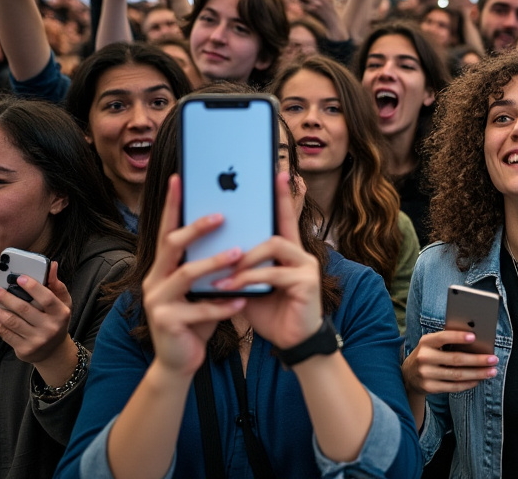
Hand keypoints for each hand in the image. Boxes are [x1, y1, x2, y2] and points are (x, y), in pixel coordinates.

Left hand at [0, 260, 72, 365]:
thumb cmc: (57, 321)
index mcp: (61, 313)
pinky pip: (7, 335)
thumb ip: (56, 285)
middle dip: (7, 298)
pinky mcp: (25, 349)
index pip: (47, 298)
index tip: (19, 278)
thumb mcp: (63, 304)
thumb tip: (53, 265)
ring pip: (13, 323)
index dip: (33, 287)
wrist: (53, 351)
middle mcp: (50, 327)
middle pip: (25, 309)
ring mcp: (37, 340)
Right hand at [141, 175, 245, 378]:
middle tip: (222, 216)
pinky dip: (222, 304)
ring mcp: (157, 301)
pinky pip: (199, 309)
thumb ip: (211, 265)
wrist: (179, 362)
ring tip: (239, 253)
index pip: (167, 230)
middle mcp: (154, 279)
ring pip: (186, 274)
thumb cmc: (196, 318)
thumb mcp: (203, 288)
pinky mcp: (167, 322)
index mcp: (162, 268)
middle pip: (172, 245)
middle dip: (196, 228)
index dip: (173, 205)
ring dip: (214, 262)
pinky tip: (242, 301)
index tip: (180, 179)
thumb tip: (237, 234)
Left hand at [213, 172, 323, 349]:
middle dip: (261, 215)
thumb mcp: (249, 289)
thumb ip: (237, 271)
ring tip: (223, 272)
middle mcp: (300, 254)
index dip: (281, 196)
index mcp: (287, 253)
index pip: (283, 218)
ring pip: (272, 246)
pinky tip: (229, 286)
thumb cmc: (272, 315)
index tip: (278, 173)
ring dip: (243, 258)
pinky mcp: (306, 282)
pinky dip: (247, 279)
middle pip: (279, 225)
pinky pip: (272, 273)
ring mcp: (306, 266)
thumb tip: (210, 255)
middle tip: (239, 206)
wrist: (294, 344)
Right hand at [402, 330, 497, 395]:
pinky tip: (479, 380)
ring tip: (491, 371)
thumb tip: (475, 340)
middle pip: (455, 359)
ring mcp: (426, 374)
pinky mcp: (429, 388)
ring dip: (477, 374)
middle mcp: (424, 357)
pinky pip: (453, 387)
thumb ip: (447, 340)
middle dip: (477, 360)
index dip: (458, 337)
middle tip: (493, 359)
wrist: (407, 375)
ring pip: (457, 375)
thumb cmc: (427, 354)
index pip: (443, 337)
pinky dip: (468, 383)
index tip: (474, 337)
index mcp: (426, 342)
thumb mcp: (431, 344)